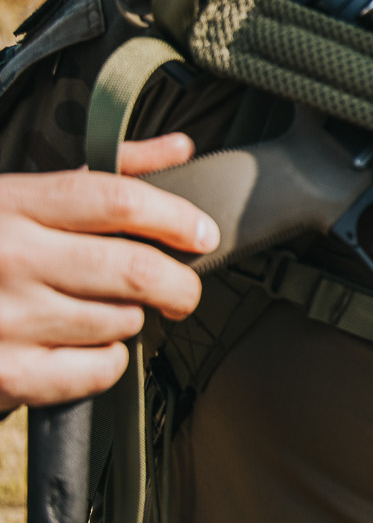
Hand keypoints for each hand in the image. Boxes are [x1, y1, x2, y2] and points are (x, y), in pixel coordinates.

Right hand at [0, 134, 216, 410]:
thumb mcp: (15, 194)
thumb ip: (103, 171)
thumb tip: (180, 148)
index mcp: (13, 204)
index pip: (118, 201)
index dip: (175, 216)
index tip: (203, 234)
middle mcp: (9, 258)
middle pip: (135, 270)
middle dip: (179, 284)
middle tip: (182, 289)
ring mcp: (6, 319)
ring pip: (122, 321)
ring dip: (133, 318)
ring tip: (106, 310)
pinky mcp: (6, 374)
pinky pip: (99, 370)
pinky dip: (109, 360)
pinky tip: (86, 344)